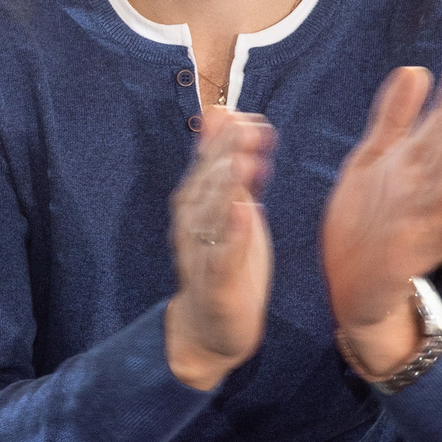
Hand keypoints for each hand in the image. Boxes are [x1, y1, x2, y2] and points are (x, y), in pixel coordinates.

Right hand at [163, 107, 275, 391]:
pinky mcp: (217, 284)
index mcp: (195, 203)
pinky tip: (246, 212)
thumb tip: (222, 112)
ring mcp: (202, 254)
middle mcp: (192, 224)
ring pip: (211, 215)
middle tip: (249, 130)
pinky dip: (233, 234)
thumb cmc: (222, 261)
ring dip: (227, 187)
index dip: (226, 138)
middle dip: (227, 154)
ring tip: (245, 162)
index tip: (250, 117)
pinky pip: (222, 256)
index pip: (207, 162)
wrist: (209, 329)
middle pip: (207, 183)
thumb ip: (225, 162)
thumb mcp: (228, 206)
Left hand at [323, 60, 441, 381]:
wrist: (351, 285)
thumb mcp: (373, 160)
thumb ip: (394, 117)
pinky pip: (440, 239)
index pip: (440, 125)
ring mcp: (422, 224)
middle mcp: (425, 192)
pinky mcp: (411, 256)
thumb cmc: (366, 219)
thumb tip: (415, 69)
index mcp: (414, 167)